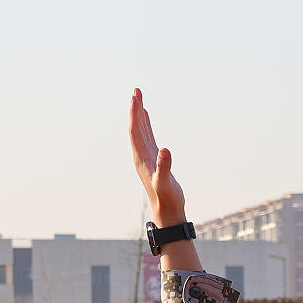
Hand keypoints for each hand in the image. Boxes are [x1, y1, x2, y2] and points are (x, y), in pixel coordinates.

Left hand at [128, 88, 186, 225]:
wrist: (167, 211)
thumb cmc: (167, 198)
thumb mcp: (166, 183)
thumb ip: (165, 166)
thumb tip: (165, 149)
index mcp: (141, 158)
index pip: (135, 132)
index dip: (135, 115)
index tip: (135, 98)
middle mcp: (141, 155)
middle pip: (135, 127)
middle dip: (135, 109)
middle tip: (136, 91)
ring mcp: (147, 156)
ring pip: (141, 130)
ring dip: (139, 114)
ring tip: (138, 97)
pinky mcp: (154, 158)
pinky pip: (148, 136)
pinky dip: (146, 124)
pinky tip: (146, 115)